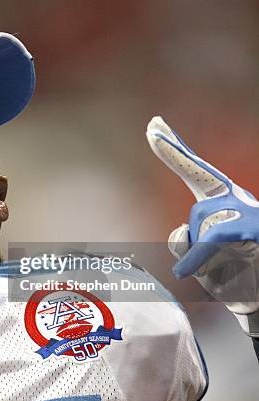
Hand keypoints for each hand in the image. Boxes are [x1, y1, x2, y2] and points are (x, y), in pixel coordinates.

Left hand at [146, 116, 258, 336]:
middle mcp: (233, 200)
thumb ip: (184, 242)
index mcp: (220, 204)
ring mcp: (246, 211)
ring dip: (201, 254)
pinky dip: (197, 257)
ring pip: (199, 223)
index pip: (193, 171)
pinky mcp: (254, 227)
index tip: (154, 127)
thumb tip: (182, 231)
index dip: (174, 151)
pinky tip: (184, 272)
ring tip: (226, 267)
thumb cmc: (232, 276)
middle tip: (151, 123)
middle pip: (196, 177)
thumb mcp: (199, 259)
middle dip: (172, 150)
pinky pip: (213, 238)